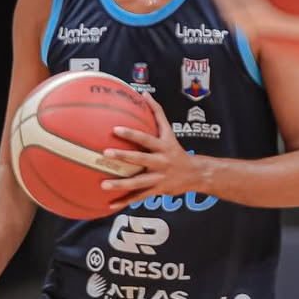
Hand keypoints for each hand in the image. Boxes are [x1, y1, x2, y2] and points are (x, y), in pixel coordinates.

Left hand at [101, 94, 197, 211]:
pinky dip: (124, 201)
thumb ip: (156, 113)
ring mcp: (158, 178)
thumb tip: (144, 93)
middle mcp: (161, 162)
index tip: (115, 129)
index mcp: (163, 147)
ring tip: (103, 185)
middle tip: (105, 154)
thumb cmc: (176, 150)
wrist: (195, 174)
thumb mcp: (169, 132)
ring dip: (120, 184)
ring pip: (138, 183)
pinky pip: (138, 197)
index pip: (145, 138)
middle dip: (124, 157)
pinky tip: (109, 205)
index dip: (131, 134)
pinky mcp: (156, 191)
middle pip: (141, 159)